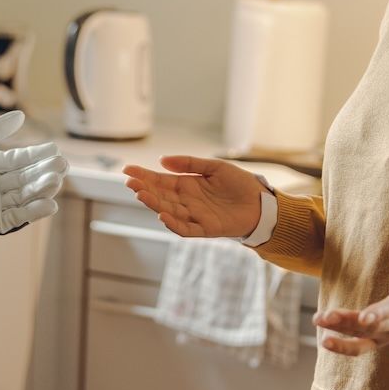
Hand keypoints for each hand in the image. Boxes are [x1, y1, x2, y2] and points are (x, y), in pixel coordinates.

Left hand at [0, 111, 66, 236]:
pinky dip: (33, 212)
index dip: (36, 155)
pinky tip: (49, 204)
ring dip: (41, 190)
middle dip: (43, 172)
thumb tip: (21, 115)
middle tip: (62, 166)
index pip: (19, 160)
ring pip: (24, 197)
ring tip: (57, 182)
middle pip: (25, 179)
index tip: (55, 150)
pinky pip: (16, 217)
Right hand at [123, 155, 265, 238]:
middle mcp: (187, 201)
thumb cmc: (239, 184)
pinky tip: (162, 215)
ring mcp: (195, 215)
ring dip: (154, 204)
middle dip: (144, 189)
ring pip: (168, 211)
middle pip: (160, 196)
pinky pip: (186, 228)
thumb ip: (189, 164)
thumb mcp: (214, 167)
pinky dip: (173, 224)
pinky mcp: (206, 228)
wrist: (262, 202)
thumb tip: (162, 161)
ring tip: (141, 195)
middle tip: (130, 183)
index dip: (143, 176)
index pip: (160, 181)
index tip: (127, 169)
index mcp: (187, 185)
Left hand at [316, 243, 388, 354]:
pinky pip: (360, 348)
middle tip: (324, 316)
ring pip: (362, 338)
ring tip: (318, 321)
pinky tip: (324, 340)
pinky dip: (342, 347)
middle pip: (372, 327)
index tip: (363, 318)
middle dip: (347, 322)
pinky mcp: (377, 342)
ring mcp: (387, 336)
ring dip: (339, 333)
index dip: (380, 314)